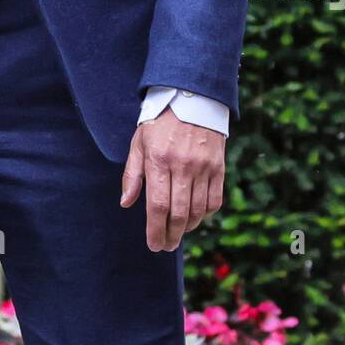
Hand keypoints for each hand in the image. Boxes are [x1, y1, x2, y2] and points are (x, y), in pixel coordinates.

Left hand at [120, 107, 224, 251]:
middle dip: (171, 235)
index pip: (158, 205)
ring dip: (187, 227)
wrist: (191, 98)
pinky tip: (195, 216)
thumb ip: (132, 174)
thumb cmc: (159, 123)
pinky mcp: (218, 167)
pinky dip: (205, 214)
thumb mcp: (139, 143)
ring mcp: (203, 167)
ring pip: (197, 210)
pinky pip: (214, 200)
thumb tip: (126, 203)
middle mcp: (182, 165)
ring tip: (178, 232)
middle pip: (178, 213)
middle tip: (167, 246)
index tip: (154, 244)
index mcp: (159, 160)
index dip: (155, 230)